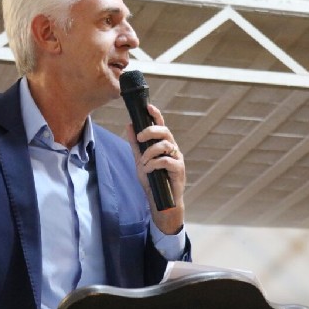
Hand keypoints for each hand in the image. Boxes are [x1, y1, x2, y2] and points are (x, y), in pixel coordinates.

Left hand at [125, 104, 184, 234]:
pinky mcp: (179, 170)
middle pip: (165, 132)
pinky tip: (148, 170)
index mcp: (164, 145)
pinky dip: (154, 164)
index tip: (148, 107)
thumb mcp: (140, 160)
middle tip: (139, 138)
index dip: (156, 115)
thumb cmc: (153, 180)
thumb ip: (135, 144)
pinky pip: (166, 161)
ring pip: (166, 145)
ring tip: (143, 162)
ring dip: (150, 152)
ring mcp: (177, 159)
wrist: (161, 202)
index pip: (161, 125)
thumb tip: (129, 125)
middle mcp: (173, 149)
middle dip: (151, 131)